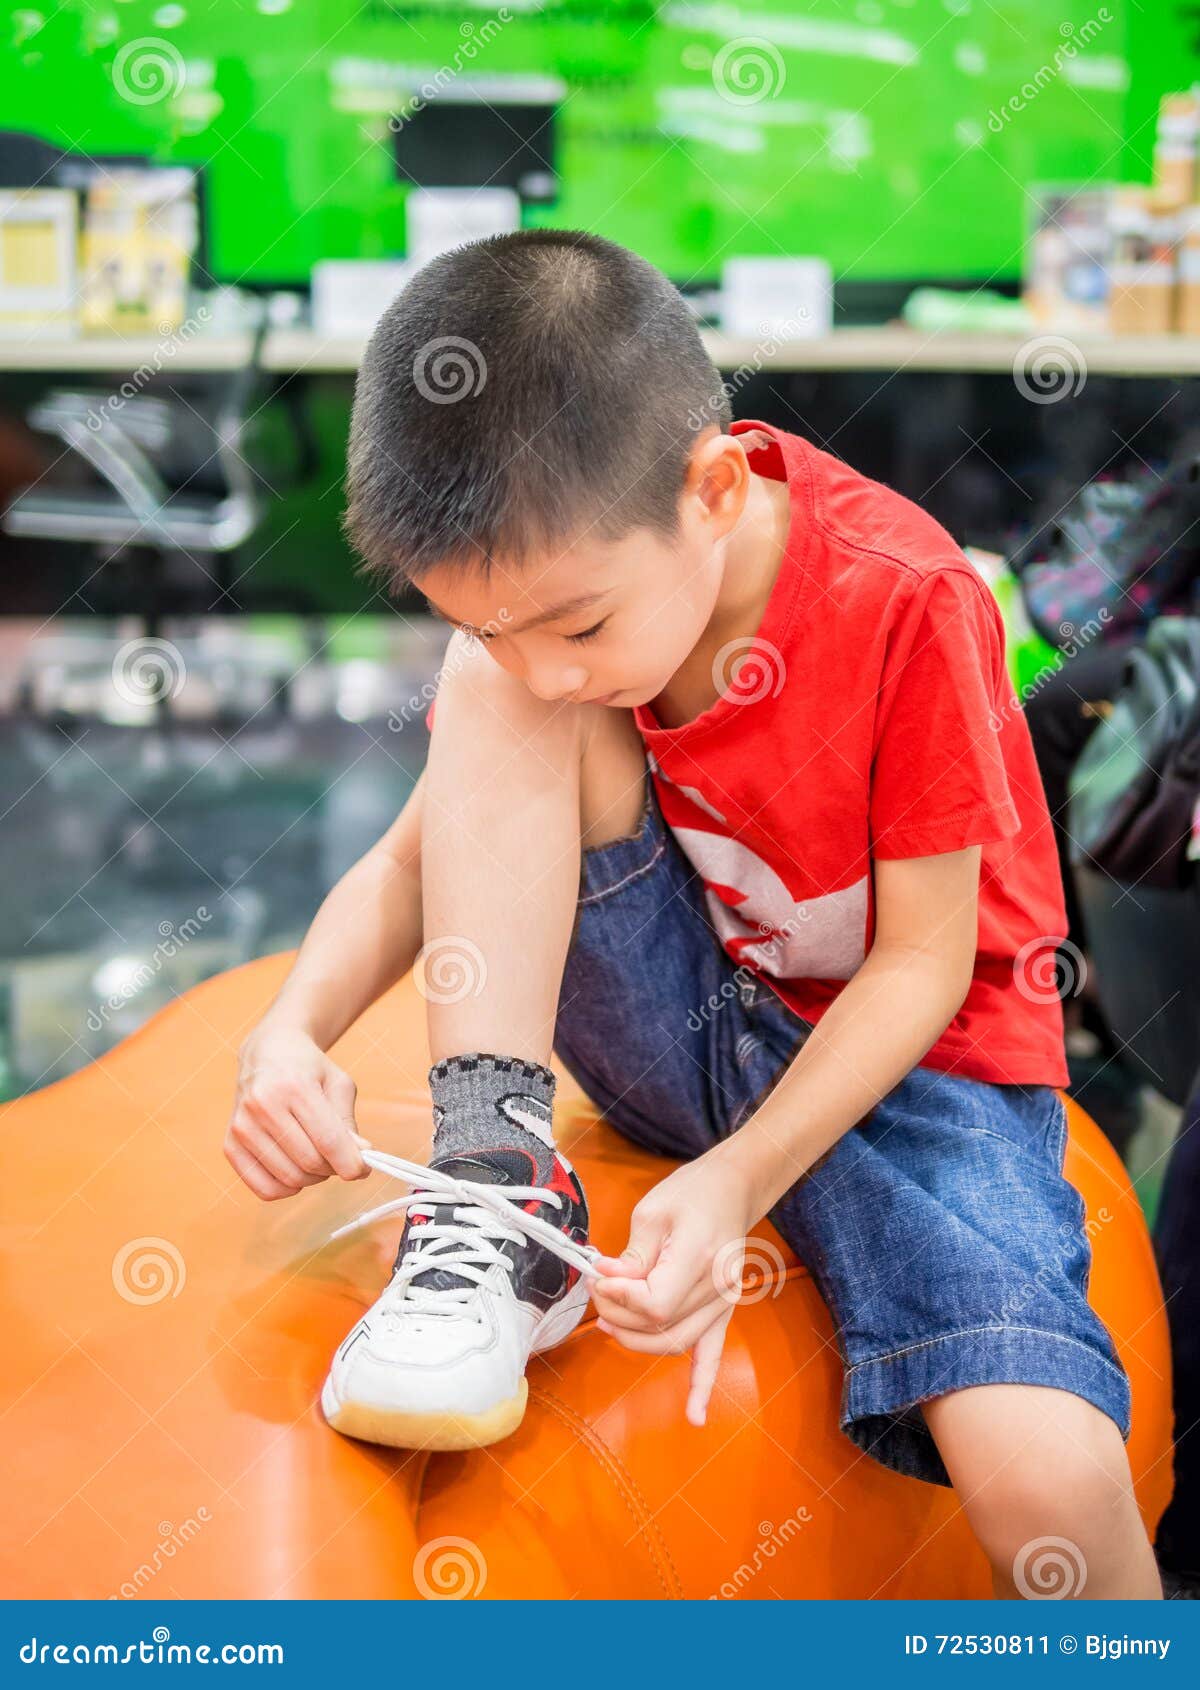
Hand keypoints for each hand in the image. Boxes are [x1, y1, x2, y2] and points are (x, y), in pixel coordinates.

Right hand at [224, 1020, 368, 1199]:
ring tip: (317, 1157)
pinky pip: (265, 1188)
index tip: (363, 1169)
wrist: (267, 1054)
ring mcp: (242, 1127)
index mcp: (294, 1086)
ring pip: (290, 1178)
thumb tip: (360, 1161)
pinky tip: (295, 1168)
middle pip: (310, 1162)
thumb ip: (348, 1124)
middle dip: (333, 1168)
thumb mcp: (338, 1085)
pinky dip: (287, 1188)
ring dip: (313, 1178)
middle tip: (339, 1157)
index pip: (328, 1140)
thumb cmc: (309, 1070)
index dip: (351, 1163)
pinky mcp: (230, 1144)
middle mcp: (262, 1105)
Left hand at [589, 1148, 757, 1426]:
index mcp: (699, 1259)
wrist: (732, 1189)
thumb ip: (632, 1255)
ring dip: (637, 1340)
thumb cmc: (691, 1193)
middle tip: (598, 1291)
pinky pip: (713, 1355)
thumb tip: (608, 1281)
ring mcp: (724, 1303)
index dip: (620, 1298)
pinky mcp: (723, 1311)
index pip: (654, 1303)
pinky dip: (702, 1386)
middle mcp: (717, 1288)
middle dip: (619, 1316)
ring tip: (609, 1322)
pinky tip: (694, 1416)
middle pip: (660, 1326)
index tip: (600, 1277)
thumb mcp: (653, 1213)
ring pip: (675, 1343)